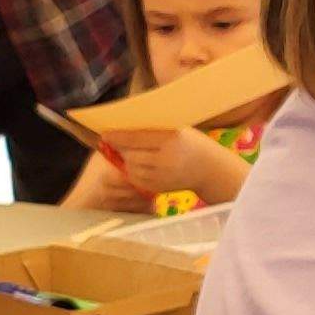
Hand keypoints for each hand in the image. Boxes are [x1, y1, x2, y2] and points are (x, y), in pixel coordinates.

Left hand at [101, 127, 246, 203]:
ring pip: (131, 168)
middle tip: (115, 142)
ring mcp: (163, 176)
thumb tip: (123, 126)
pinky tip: (138, 164)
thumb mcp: (177, 129)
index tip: (105, 134)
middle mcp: (166, 159)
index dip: (118, 136)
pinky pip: (136, 179)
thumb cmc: (192, 143)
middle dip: (120, 149)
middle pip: (131, 155)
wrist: (210, 169)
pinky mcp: (159, 187)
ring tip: (128, 152)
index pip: (136, 138)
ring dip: (125, 160)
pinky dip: (132, 172)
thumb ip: (153, 129)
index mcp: (171, 140)